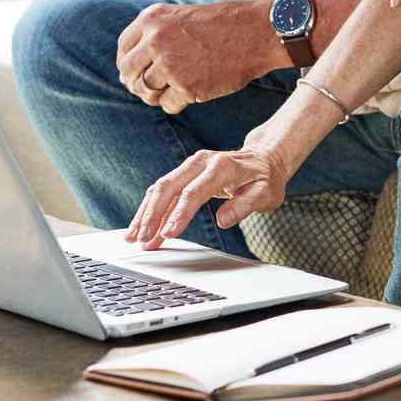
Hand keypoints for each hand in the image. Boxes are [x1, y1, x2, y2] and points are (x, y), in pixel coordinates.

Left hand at [116, 0, 276, 114]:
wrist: (255, 32)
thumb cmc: (222, 24)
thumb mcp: (181, 17)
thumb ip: (155, 35)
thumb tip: (131, 68)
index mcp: (152, 19)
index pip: (124, 48)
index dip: (127, 63)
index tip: (135, 72)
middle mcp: (155, 41)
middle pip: (128, 71)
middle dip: (135, 83)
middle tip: (148, 89)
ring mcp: (170, 65)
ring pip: (146, 90)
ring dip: (154, 96)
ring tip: (170, 92)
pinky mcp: (187, 87)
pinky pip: (168, 105)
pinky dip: (176, 103)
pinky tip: (189, 94)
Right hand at [127, 134, 290, 245]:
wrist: (264, 159)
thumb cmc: (265, 179)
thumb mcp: (265, 194)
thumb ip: (245, 205)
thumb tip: (223, 219)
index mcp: (221, 167)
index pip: (194, 192)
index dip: (179, 214)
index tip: (167, 233)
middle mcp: (201, 162)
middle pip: (169, 187)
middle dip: (152, 215)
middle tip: (142, 240)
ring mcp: (190, 166)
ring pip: (161, 188)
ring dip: (146, 214)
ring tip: (134, 238)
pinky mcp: (185, 174)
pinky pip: (164, 191)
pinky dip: (151, 209)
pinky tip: (143, 227)